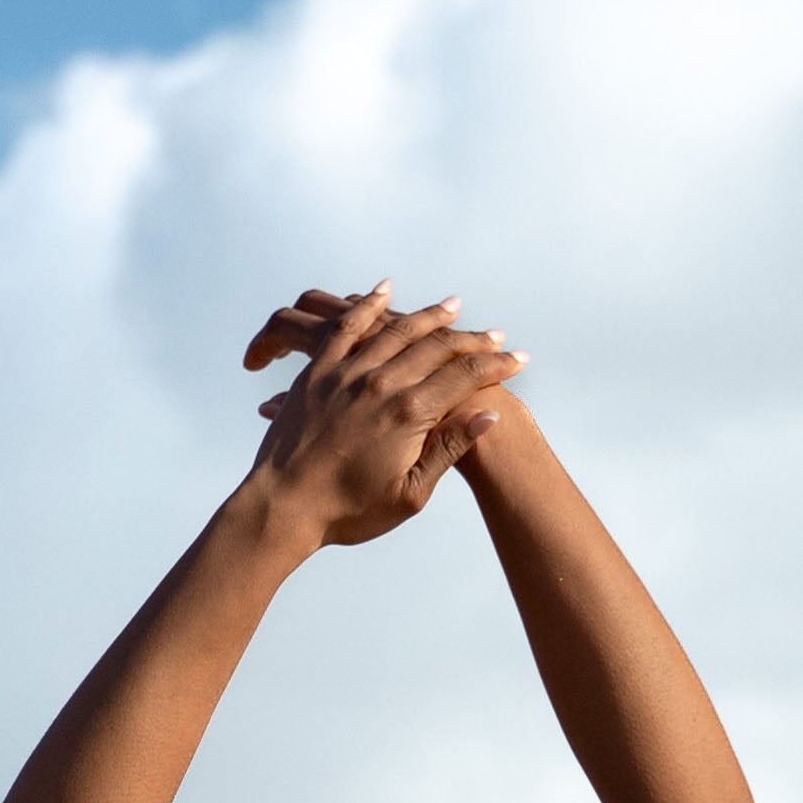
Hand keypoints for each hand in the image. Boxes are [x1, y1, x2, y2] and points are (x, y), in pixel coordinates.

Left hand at [241, 284, 522, 548]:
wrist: (286, 507)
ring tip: (451, 306)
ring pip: (396, 329)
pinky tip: (385, 291)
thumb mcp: (410, 495)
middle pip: (436, 346)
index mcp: (409, 415)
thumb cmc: (348, 512)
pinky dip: (367, 305)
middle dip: (471, 339)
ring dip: (428, 316)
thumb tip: (488, 416)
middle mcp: (381, 384)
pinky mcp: (319, 371)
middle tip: (494, 335)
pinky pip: (347, 326)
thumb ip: (448, 450)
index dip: (495, 366)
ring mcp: (349, 373)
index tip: (517, 358)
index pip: (464, 377)